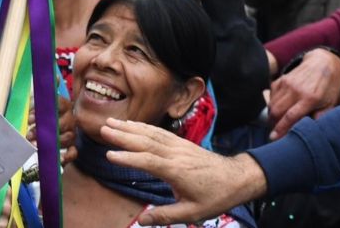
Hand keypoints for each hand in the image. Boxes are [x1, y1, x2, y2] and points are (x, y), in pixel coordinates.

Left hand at [27, 96, 77, 164]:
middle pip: (63, 123)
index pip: (59, 103)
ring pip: (67, 138)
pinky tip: (59, 159)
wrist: (50, 124)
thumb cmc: (42, 113)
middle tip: (29, 135)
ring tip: (35, 146)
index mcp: (63, 105)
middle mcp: (70, 118)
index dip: (44, 110)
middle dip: (45, 130)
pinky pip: (73, 152)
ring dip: (51, 143)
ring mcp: (72, 132)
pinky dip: (67, 156)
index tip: (30, 118)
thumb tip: (43, 90)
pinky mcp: (72, 146)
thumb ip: (36, 100)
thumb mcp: (37, 103)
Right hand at [101, 118, 266, 224]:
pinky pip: (159, 132)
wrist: (237, 178)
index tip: (109, 155)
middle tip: (102, 128)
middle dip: (123, 135)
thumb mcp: (192, 213)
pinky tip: (132, 124)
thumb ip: (165, 216)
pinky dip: (143, 126)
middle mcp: (175, 154)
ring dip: (129, 127)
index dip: (128, 158)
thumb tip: (141, 221)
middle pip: (145, 142)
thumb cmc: (216, 197)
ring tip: (111, 121)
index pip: (148, 161)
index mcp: (177, 171)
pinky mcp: (181, 143)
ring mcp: (178, 146)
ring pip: (150, 134)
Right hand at [268, 48, 339, 139]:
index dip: (281, 128)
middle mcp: (296, 90)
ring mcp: (287, 83)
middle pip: (276, 111)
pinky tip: (278, 108)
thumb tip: (310, 130)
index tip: (274, 138)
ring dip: (272, 115)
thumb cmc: (329, 86)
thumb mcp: (331, 103)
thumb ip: (321, 117)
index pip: (290, 116)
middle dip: (273, 124)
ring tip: (276, 121)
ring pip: (272, 104)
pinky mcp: (282, 79)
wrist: (323, 62)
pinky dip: (272, 104)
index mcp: (310, 98)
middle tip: (275, 131)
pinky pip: (271, 95)